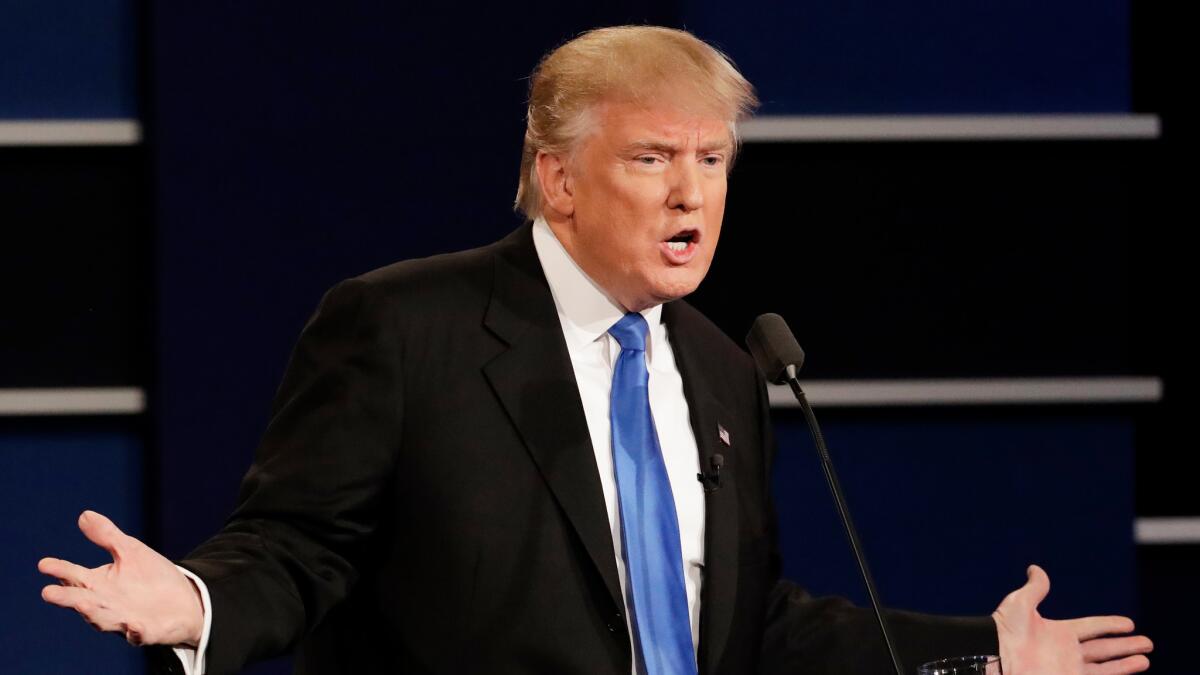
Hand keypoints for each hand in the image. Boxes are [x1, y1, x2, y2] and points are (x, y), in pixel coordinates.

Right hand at [38, 510, 203, 646]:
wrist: (183, 601)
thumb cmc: (150, 576)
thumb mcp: (130, 552)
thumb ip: (107, 537)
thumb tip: (84, 515)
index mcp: (99, 584)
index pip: (74, 576)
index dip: (60, 570)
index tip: (44, 564)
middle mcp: (105, 604)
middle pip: (81, 601)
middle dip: (66, 598)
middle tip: (48, 592)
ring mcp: (123, 620)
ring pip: (103, 620)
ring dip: (92, 613)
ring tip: (83, 603)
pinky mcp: (145, 632)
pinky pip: (138, 635)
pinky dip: (134, 631)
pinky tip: (134, 626)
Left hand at [993, 564, 1152, 673]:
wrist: (995, 656)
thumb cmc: (1005, 630)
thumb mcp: (1021, 603)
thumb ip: (1035, 588)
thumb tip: (1036, 569)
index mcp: (1059, 631)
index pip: (1092, 627)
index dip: (1109, 625)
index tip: (1129, 623)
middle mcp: (1066, 651)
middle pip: (1103, 648)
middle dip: (1125, 646)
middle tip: (1148, 643)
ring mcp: (1068, 668)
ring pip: (1105, 667)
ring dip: (1126, 664)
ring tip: (1146, 660)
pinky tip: (1130, 672)